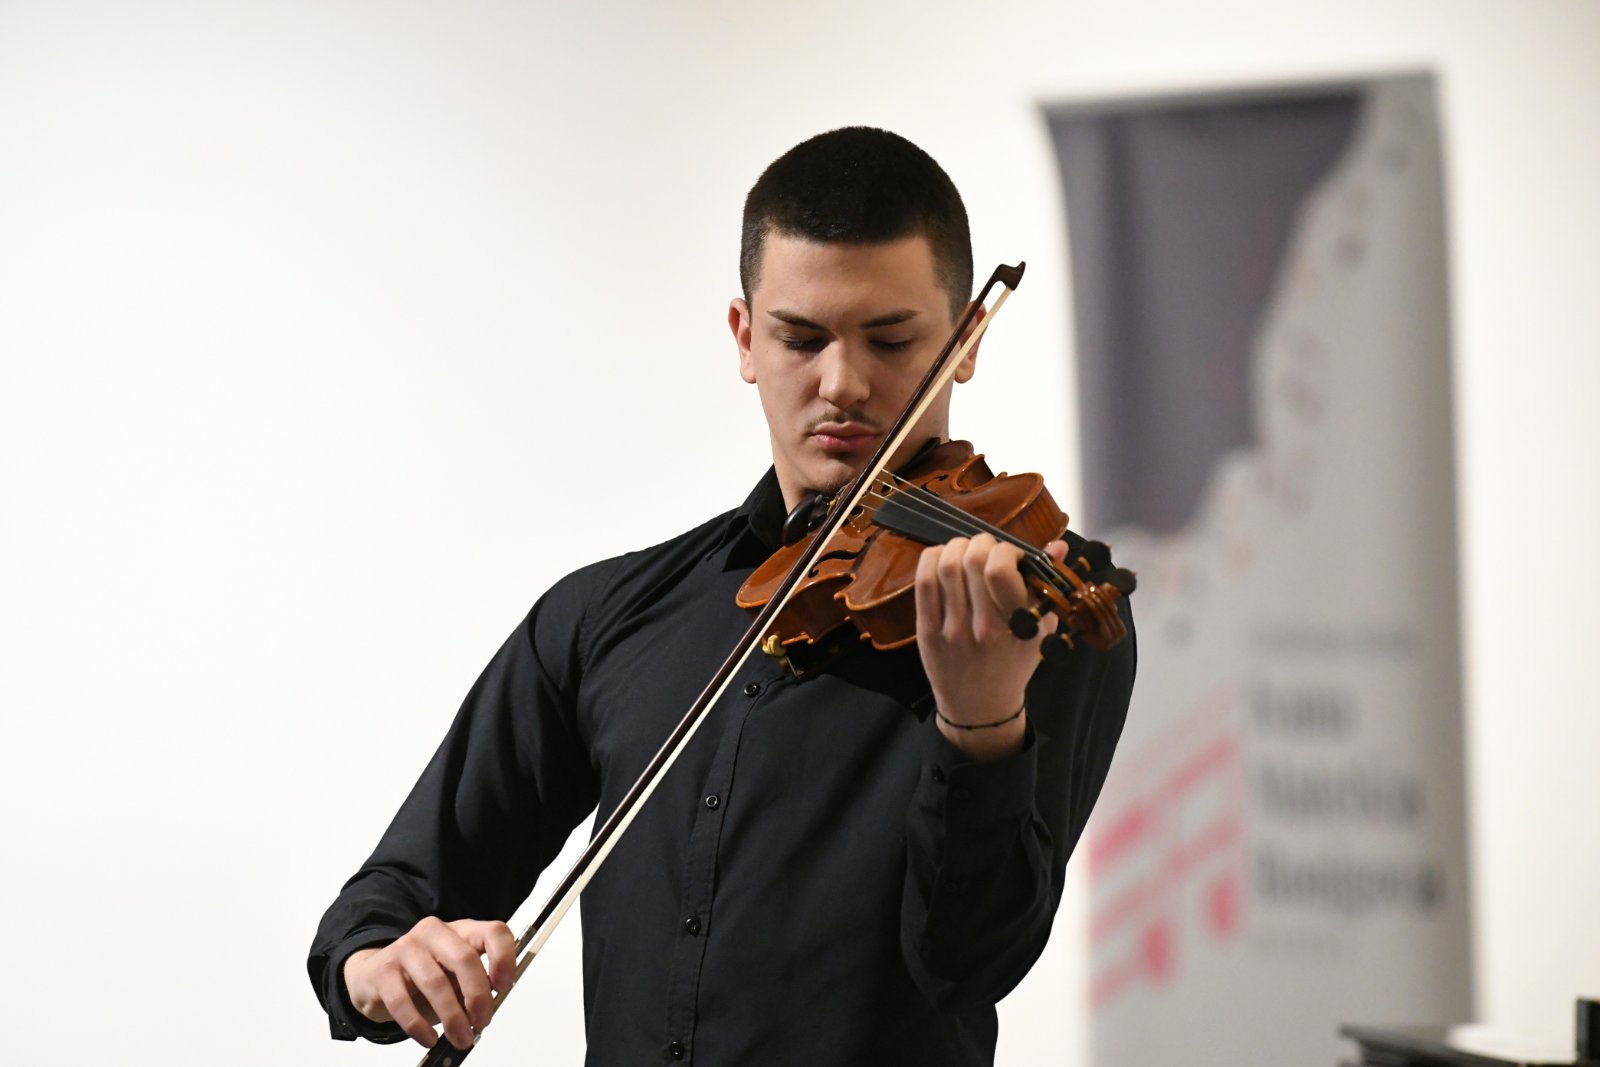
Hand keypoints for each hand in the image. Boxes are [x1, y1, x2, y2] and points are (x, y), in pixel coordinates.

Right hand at [343, 916, 517, 1049]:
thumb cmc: (423, 978)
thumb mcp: (455, 976)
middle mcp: (434, 933)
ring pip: (436, 982)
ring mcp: (406, 948)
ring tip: (460, 1037)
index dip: (504, 958)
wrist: (373, 977)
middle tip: (481, 1022)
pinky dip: (419, 1025)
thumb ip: (474, 985)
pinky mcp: (383, 971)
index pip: (492, 932)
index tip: (503, 986)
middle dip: (478, 996)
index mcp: (461, 930)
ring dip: (452, 1017)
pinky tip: (429, 1038)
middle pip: (465, 958)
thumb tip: (487, 1008)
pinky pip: (402, 1001)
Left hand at [915, 534, 1064, 760]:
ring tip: (965, 551)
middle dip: (980, 542)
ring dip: (956, 546)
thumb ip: (1048, 585)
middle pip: (971, 560)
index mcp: (1017, 626)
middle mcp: (983, 627)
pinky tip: (942, 559)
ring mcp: (952, 630)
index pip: (1000, 569)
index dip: (1004, 549)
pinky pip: (923, 583)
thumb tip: (1058, 545)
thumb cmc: (1014, 664)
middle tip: (986, 549)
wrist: (980, 706)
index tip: (1011, 555)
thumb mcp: (1041, 630)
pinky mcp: (928, 632)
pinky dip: (932, 560)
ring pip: (946, 566)